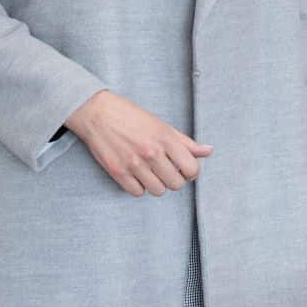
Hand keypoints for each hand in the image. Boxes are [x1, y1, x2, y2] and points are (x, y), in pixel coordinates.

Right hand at [65, 90, 211, 197]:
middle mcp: (151, 152)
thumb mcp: (162, 126)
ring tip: (152, 172)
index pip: (191, 169)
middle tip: (168, 171)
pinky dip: (139, 187)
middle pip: (176, 184)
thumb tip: (208, 151)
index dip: (191, 172)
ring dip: (158, 184)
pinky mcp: (118, 172)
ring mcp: (134, 164)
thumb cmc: (132, 117)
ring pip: (158, 191)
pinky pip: (137, 192)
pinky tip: (138, 175)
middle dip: (175, 180)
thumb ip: (185, 142)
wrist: (98, 114)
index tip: (185, 169)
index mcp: (166, 138)